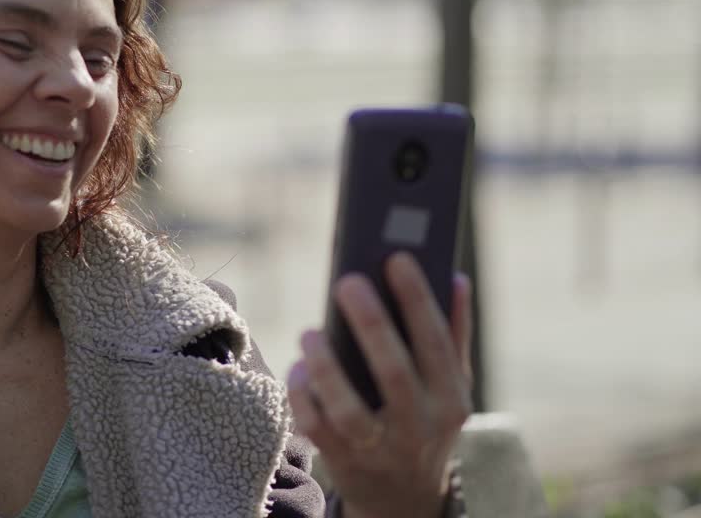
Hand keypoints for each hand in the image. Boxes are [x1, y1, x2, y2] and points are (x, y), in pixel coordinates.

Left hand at [286, 253, 472, 517]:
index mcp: (450, 399)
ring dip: (327, 367)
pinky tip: (297, 367)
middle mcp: (419, 426)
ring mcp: (379, 447)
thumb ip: (452, 334)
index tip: (396, 257)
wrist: (404, 496)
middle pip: (394, 373)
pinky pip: (316, 428)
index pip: (435, 343)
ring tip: (310, 332)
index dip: (417, 300)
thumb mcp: (449, 386)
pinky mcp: (342, 460)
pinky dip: (303, 397)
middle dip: (371, 324)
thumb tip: (454, 276)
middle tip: (348, 281)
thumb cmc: (424, 419)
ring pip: (349, 410)